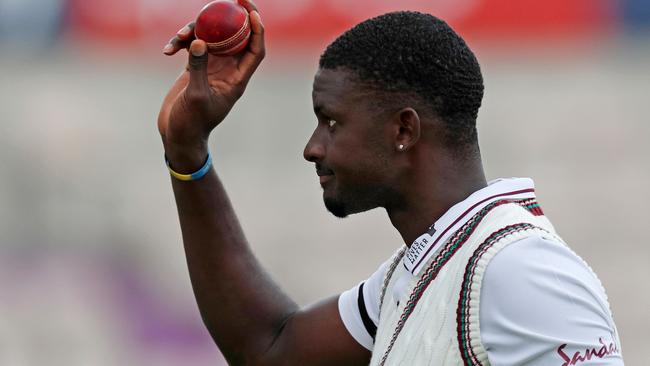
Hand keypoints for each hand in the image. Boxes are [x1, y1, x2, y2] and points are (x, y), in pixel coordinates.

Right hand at [157, 0, 264, 168]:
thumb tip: (201, 42)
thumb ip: (198, 69)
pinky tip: (168, 50)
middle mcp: (227, 72)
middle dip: (231, 18)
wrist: (178, 136)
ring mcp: (211, 68)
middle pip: (235, 38)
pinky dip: (181, 43)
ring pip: (211, 39)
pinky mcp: (195, 68)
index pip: (255, 50)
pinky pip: (193, 46)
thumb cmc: (191, 123)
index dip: (257, 30)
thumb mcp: (195, 96)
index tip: (251, 11)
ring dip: (196, 31)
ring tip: (178, 36)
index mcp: (236, 80)